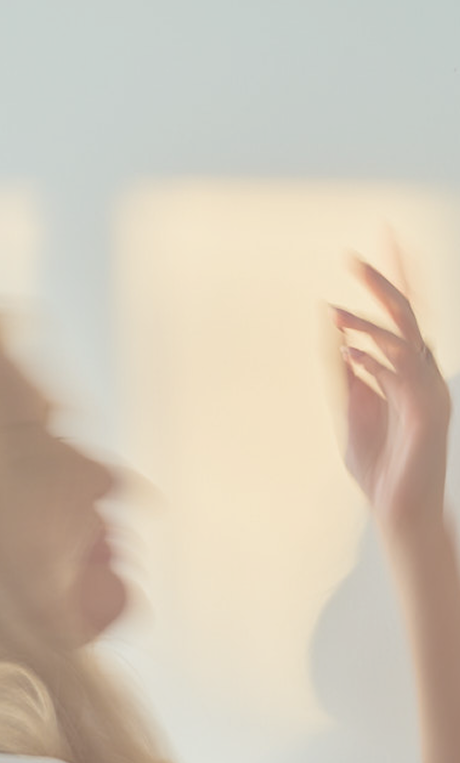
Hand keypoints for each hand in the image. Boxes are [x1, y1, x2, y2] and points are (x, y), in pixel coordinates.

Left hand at [329, 257, 451, 543]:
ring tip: (335, 311)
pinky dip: (374, 358)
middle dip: (383, 281)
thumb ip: (351, 381)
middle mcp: (422, 374)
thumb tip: (341, 343)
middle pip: (407, 314)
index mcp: (406, 372)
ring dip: (367, 323)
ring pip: (402, 338)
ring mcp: (427, 391)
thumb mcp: (354, 416)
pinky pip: (401, 373)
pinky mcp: (426, 410)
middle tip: (353, 256)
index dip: (385, 282)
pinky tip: (347, 351)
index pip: (398, 317)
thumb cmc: (380, 468)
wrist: (399, 509)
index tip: (361, 253)